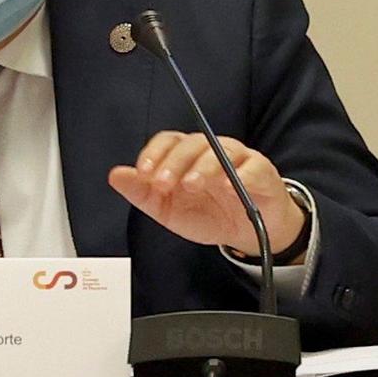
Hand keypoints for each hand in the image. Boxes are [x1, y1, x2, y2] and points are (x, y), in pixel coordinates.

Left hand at [107, 131, 305, 256]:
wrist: (245, 234)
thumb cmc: (207, 214)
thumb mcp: (167, 209)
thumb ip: (141, 192)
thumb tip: (116, 175)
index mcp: (185, 156)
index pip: (168, 141)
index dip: (154, 153)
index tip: (143, 173)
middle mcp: (210, 151)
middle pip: (192, 143)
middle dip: (174, 163)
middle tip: (163, 184)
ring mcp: (238, 158)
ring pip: (221, 150)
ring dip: (203, 167)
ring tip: (191, 186)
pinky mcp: (261, 171)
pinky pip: (252, 167)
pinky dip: (240, 175)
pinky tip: (227, 188)